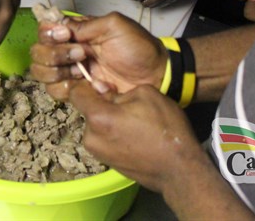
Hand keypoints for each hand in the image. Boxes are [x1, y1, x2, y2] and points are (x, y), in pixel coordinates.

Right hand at [31, 12, 166, 98]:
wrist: (155, 76)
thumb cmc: (137, 47)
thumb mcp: (115, 25)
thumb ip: (87, 25)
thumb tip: (61, 29)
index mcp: (75, 32)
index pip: (45, 29)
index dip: (49, 34)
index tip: (67, 36)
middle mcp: (67, 50)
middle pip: (37, 52)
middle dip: (54, 54)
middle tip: (82, 55)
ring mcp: (70, 72)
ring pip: (41, 72)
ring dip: (58, 71)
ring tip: (83, 71)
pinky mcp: (76, 91)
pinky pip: (54, 91)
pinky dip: (68, 89)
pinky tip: (90, 86)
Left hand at [67, 81, 207, 193]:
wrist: (179, 169)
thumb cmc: (165, 128)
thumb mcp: (146, 95)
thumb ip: (118, 91)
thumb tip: (102, 92)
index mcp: (98, 117)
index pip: (76, 93)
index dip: (87, 85)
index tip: (102, 86)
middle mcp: (91, 137)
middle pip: (88, 111)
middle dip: (103, 106)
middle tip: (127, 108)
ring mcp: (98, 153)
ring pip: (97, 126)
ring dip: (109, 122)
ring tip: (134, 124)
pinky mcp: (107, 163)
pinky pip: (104, 140)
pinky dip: (114, 135)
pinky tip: (134, 137)